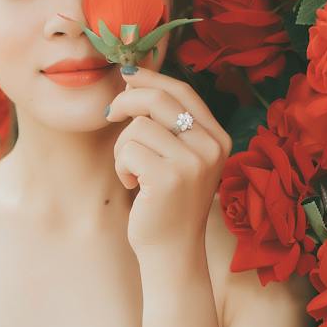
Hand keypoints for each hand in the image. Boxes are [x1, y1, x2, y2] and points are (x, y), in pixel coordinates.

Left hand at [108, 61, 230, 262]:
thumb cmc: (168, 202)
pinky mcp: (168, 178)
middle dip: (125, 102)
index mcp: (218, 138)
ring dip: (123, 149)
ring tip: (133, 172)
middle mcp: (210, 147)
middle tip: (109, 115)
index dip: (150, 77)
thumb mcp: (178, 157)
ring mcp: (192, 162)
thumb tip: (132, 76)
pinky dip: (121, 166)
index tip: (125, 75)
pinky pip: (128, 149)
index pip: (182, 90)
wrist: (172, 251)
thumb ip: (168, 122)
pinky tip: (132, 185)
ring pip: (137, 127)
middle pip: (157, 99)